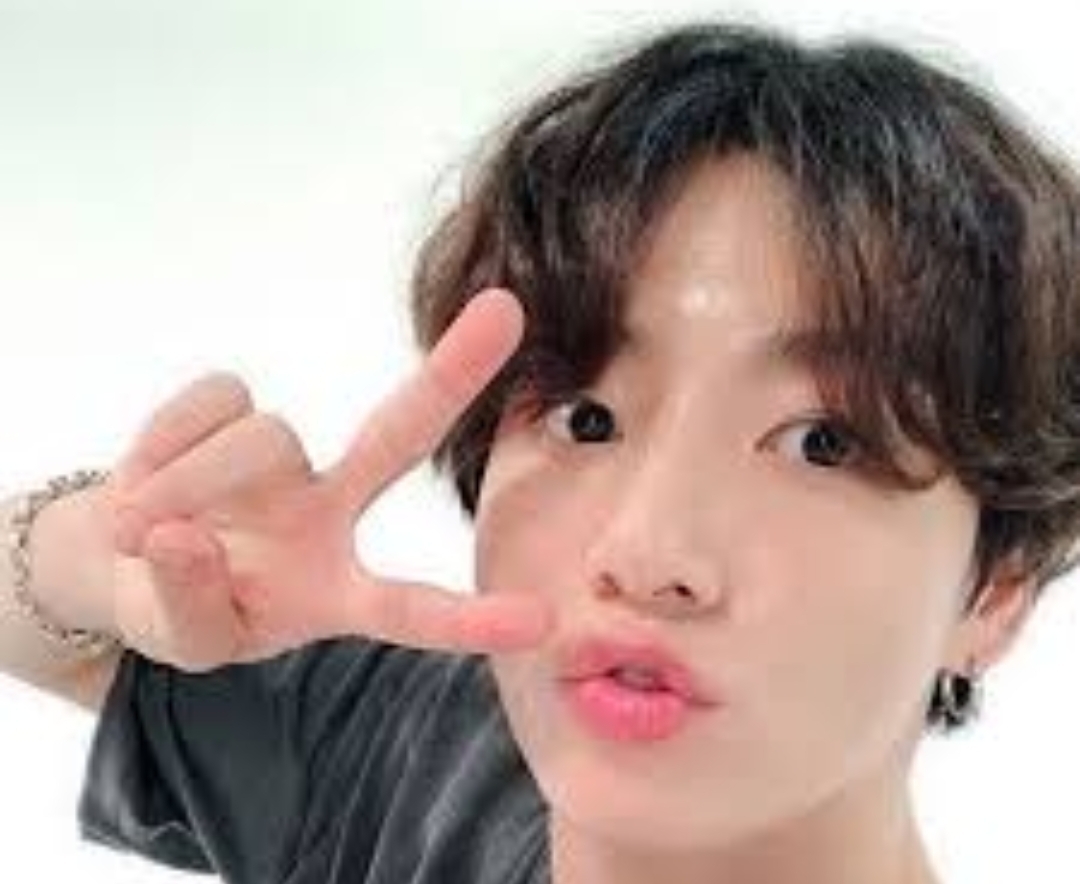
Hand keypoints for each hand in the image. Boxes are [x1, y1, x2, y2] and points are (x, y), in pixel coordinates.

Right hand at [104, 288, 553, 670]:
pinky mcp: (235, 411)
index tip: (541, 623)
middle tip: (508, 310)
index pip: (410, 608)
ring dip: (187, 480)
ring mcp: (285, 458)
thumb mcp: (188, 641)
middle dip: (453, 374)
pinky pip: (214, 401)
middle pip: (400, 435)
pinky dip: (164, 441)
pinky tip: (143, 475)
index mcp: (336, 591)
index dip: (470, 622)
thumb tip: (183, 537)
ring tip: (142, 525)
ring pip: (263, 435)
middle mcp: (329, 511)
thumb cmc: (184, 608)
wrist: (125, 555)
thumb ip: (189, 606)